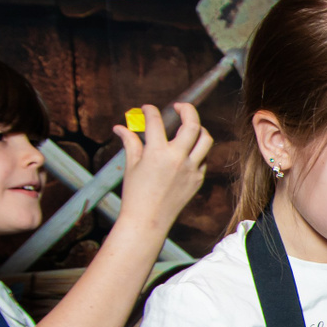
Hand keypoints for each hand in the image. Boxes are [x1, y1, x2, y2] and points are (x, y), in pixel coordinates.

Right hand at [115, 102, 211, 234]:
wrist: (148, 220)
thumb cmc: (135, 193)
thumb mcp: (131, 165)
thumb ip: (131, 143)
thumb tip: (120, 127)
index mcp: (157, 152)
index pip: (156, 121)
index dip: (150, 110)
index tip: (147, 109)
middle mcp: (178, 158)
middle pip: (192, 124)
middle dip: (187, 109)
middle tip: (179, 107)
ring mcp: (191, 169)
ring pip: (206, 139)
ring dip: (198, 128)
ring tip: (189, 126)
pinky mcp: (198, 179)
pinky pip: (204, 158)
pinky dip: (197, 150)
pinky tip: (187, 150)